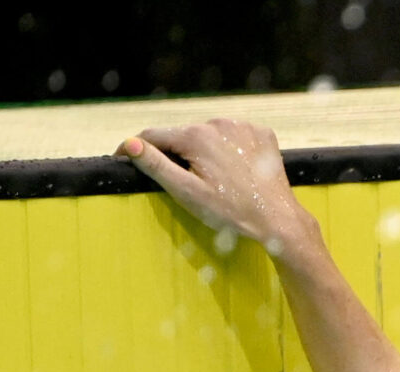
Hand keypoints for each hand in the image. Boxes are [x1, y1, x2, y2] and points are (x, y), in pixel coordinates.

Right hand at [117, 119, 313, 254]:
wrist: (277, 219)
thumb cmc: (230, 211)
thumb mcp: (187, 192)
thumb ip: (156, 165)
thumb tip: (130, 143)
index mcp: (196, 136)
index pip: (153, 135)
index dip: (135, 148)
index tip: (122, 157)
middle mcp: (219, 123)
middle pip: (183, 135)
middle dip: (176, 153)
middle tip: (182, 179)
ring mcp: (243, 126)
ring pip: (209, 134)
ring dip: (204, 150)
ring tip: (214, 178)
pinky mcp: (262, 133)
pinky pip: (235, 136)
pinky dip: (229, 149)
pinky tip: (235, 170)